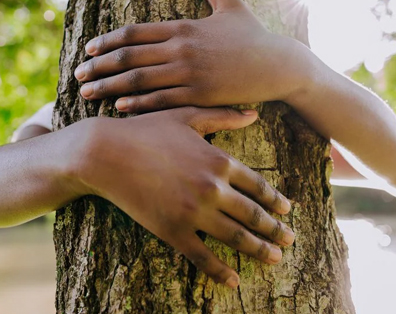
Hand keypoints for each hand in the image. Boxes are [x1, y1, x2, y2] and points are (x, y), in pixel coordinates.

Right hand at [73, 107, 293, 287]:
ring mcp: (193, 212)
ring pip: (236, 237)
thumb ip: (223, 117)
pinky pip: (203, 256)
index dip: (275, 200)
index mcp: (219, 160)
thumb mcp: (186, 116)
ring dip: (259, 250)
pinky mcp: (172, 230)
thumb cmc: (145, 130)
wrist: (105, 153)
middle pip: (253, 214)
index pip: (258, 186)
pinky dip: (220, 271)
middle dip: (275, 230)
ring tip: (275, 259)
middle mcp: (212, 188)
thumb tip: (254, 114)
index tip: (288, 211)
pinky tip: (233, 280)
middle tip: (290, 241)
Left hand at [74, 0, 311, 112]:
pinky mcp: (200, 95)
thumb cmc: (254, 34)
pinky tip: (119, 107)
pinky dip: (138, 104)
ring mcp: (190, 73)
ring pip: (140, 80)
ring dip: (110, 87)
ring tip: (89, 92)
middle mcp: (182, 49)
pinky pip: (162, 100)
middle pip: (129, 57)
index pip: (135, 32)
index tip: (89, 48)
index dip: (108, 40)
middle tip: (78, 74)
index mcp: (184, 26)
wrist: (279, 65)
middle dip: (100, 66)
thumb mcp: (230, 2)